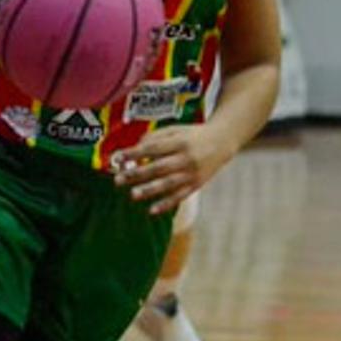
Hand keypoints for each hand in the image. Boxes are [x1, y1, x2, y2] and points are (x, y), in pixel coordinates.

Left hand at [111, 125, 235, 215]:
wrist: (222, 142)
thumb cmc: (193, 134)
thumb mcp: (176, 129)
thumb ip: (156, 137)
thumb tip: (135, 148)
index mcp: (180, 142)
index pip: (153, 148)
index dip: (135, 153)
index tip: (118, 157)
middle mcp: (186, 158)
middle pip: (159, 168)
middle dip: (137, 174)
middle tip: (118, 179)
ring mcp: (192, 173)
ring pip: (168, 184)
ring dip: (149, 191)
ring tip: (132, 195)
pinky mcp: (196, 185)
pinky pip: (179, 196)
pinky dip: (166, 204)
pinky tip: (152, 210)